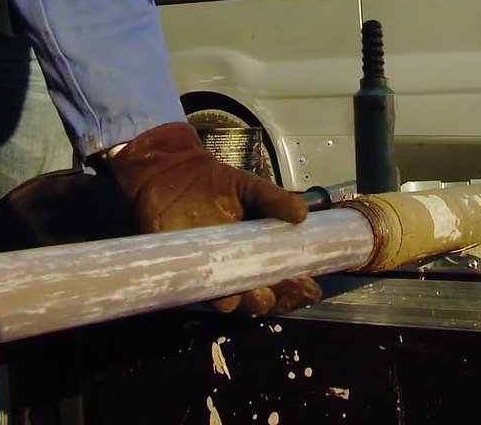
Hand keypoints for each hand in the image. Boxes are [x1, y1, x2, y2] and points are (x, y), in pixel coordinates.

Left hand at [104, 122, 321, 315]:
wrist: (170, 176)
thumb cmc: (212, 185)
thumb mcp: (250, 188)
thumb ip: (274, 199)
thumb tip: (302, 213)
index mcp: (260, 251)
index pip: (285, 278)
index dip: (300, 288)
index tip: (311, 287)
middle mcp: (240, 268)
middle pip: (266, 297)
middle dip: (279, 299)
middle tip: (287, 289)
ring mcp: (215, 273)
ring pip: (239, 302)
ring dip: (251, 303)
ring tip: (260, 295)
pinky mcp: (188, 274)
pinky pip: (205, 295)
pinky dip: (218, 298)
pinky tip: (226, 298)